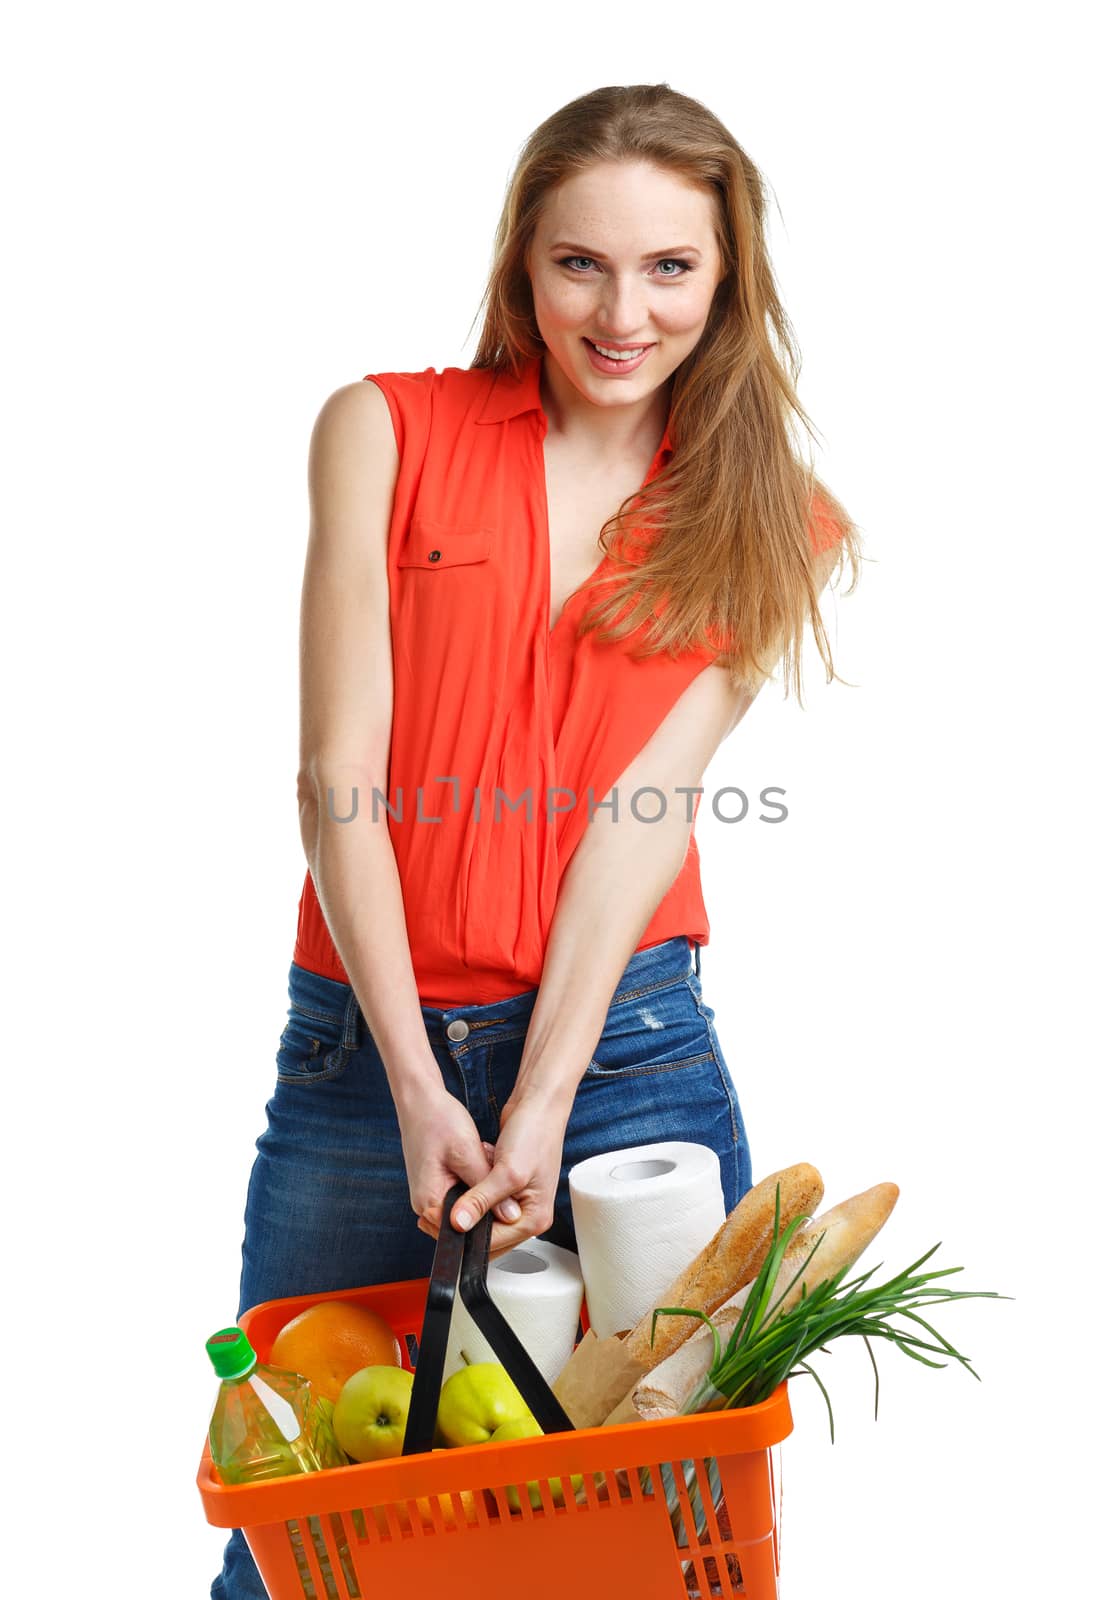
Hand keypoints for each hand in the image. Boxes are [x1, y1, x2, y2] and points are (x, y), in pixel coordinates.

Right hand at [396, 1086, 521, 1236]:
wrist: (420, 1100)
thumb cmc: (437, 1121)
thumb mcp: (468, 1154)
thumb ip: (487, 1189)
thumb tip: (510, 1216)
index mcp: (428, 1203)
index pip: (464, 1233)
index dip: (490, 1224)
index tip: (508, 1205)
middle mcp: (426, 1204)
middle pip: (467, 1221)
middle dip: (487, 1203)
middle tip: (496, 1173)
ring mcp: (431, 1194)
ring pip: (469, 1206)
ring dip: (483, 1189)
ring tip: (486, 1160)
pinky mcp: (438, 1184)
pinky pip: (463, 1192)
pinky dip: (476, 1180)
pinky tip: (480, 1158)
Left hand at [419, 1089, 570, 1257]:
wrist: (540, 1104)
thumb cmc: (535, 1134)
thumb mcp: (507, 1172)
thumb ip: (481, 1201)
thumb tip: (458, 1224)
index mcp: (533, 1219)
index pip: (492, 1243)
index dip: (466, 1233)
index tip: (442, 1219)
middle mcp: (527, 1214)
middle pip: (487, 1233)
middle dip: (467, 1215)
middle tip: (449, 1196)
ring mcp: (517, 1200)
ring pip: (482, 1215)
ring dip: (470, 1200)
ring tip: (465, 1177)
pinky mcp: (508, 1186)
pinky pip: (483, 1198)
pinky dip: (474, 1186)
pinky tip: (474, 1167)